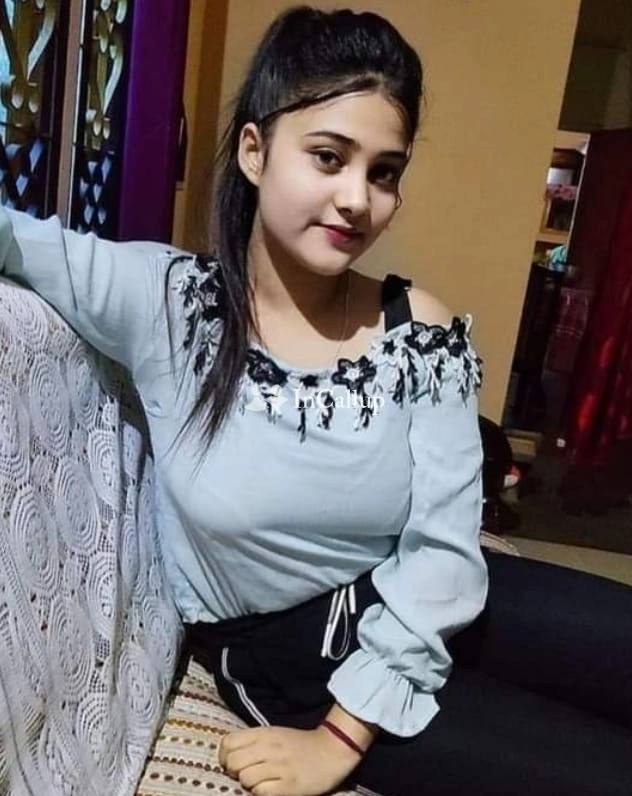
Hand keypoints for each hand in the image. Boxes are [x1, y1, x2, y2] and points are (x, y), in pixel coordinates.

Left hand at [218, 724, 360, 795]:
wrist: (332, 750)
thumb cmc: (299, 744)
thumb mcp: (274, 734)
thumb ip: (252, 742)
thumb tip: (228, 757)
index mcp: (264, 733)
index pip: (228, 743)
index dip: (223, 756)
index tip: (231, 763)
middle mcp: (269, 748)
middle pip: (232, 762)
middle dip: (234, 772)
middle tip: (245, 774)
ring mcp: (279, 767)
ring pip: (245, 778)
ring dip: (249, 783)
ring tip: (261, 781)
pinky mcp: (289, 785)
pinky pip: (261, 792)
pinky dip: (262, 792)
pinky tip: (271, 788)